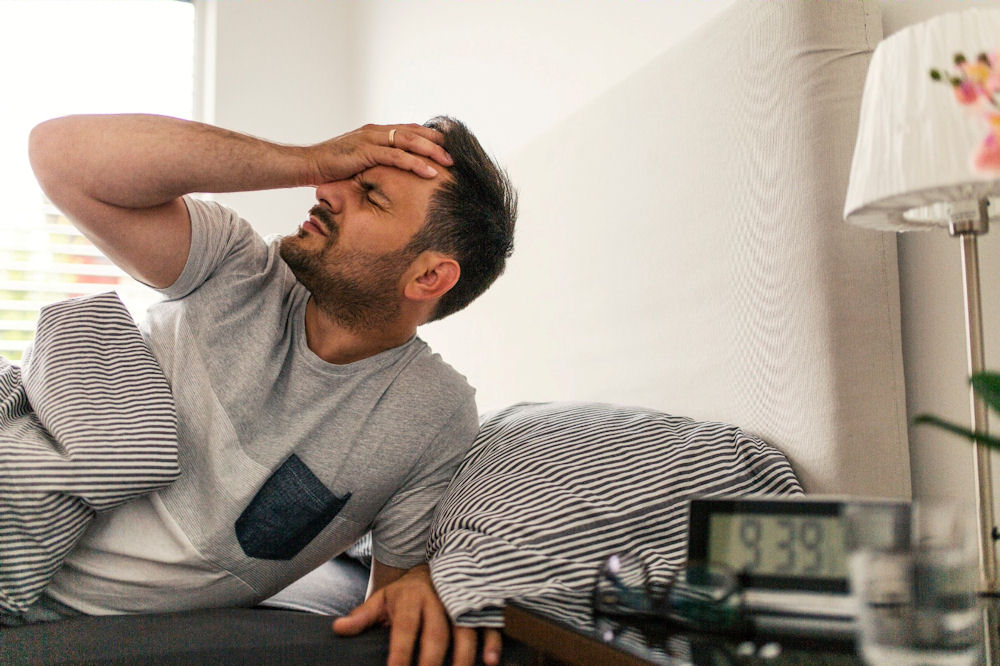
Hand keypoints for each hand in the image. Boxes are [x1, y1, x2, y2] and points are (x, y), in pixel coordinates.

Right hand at [308, 123, 452, 184]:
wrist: (308, 165)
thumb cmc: (331, 167)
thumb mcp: (359, 163)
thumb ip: (376, 163)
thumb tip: (390, 175)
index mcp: (375, 132)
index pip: (408, 130)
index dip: (429, 137)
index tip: (448, 147)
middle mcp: (375, 131)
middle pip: (414, 132)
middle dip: (437, 142)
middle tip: (456, 155)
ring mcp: (371, 139)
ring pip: (409, 141)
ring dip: (432, 151)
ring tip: (449, 162)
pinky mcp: (366, 151)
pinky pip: (396, 156)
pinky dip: (415, 163)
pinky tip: (430, 171)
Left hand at [332, 564, 501, 665]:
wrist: (434, 566)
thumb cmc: (405, 592)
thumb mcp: (382, 598)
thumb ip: (363, 615)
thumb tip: (338, 628)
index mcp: (411, 598)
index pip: (405, 628)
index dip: (400, 652)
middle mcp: (438, 599)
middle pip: (436, 633)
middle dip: (431, 661)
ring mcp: (461, 602)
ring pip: (464, 630)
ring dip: (463, 656)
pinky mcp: (479, 605)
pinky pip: (489, 623)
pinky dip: (491, 643)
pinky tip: (490, 662)